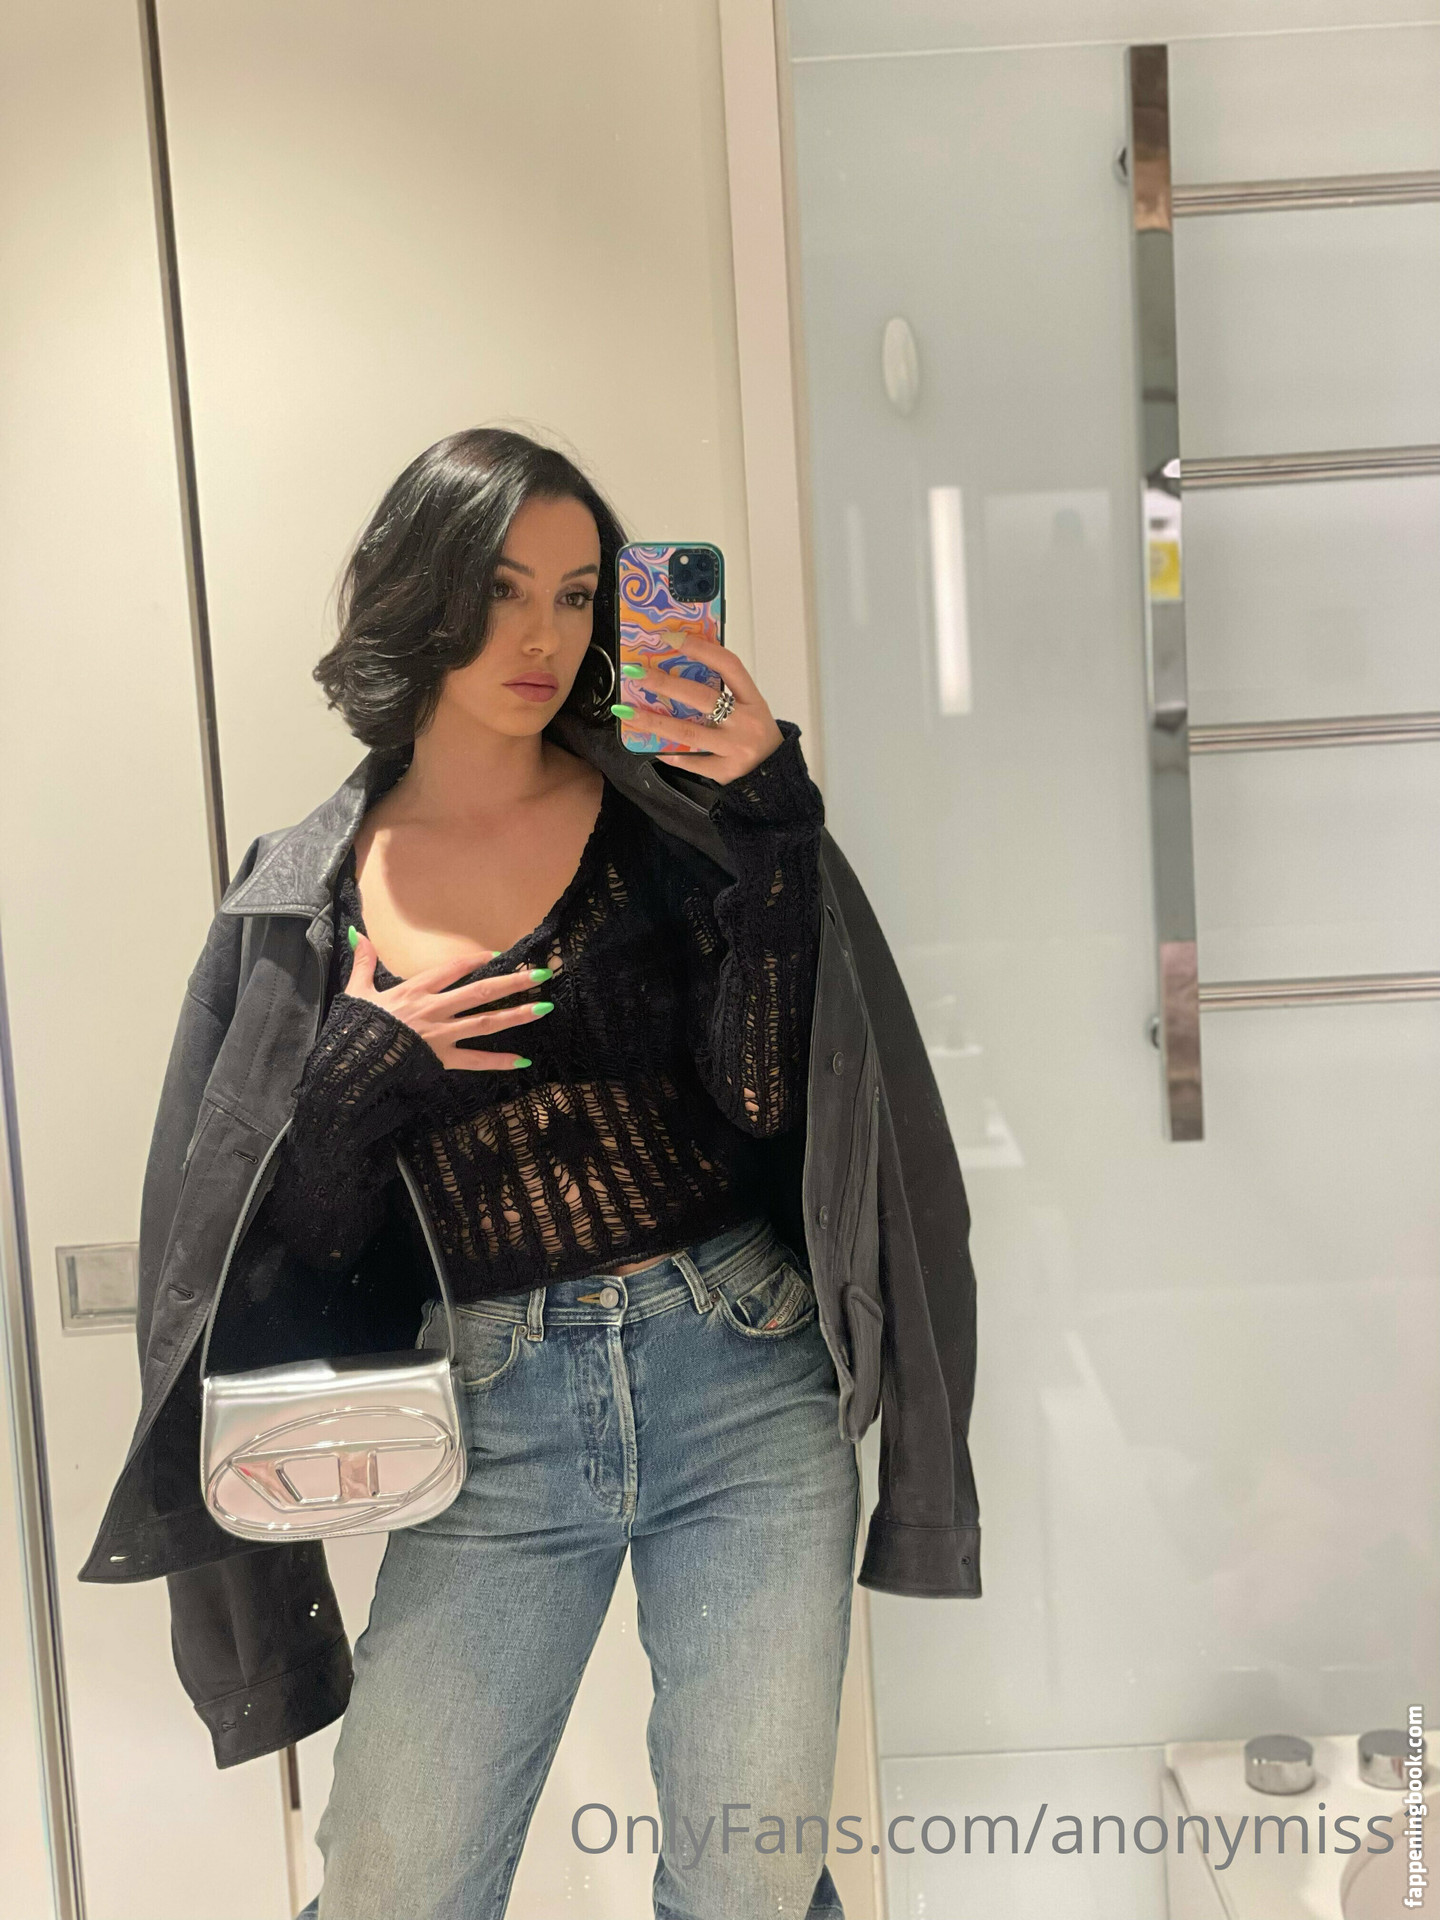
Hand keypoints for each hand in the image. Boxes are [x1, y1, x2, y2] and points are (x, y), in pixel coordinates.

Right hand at [343, 931, 552, 1069]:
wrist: (353, 1061)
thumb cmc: (356, 1026)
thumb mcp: (357, 990)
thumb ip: (363, 962)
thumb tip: (358, 935)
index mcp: (415, 991)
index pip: (452, 969)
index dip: (476, 960)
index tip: (498, 955)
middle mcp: (434, 1009)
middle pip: (480, 992)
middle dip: (513, 982)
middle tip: (541, 974)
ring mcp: (442, 1035)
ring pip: (486, 1023)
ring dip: (516, 1015)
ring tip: (544, 1008)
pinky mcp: (442, 1059)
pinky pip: (475, 1060)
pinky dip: (498, 1061)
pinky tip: (523, 1061)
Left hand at [614, 631, 782, 782]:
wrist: (776, 774)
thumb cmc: (756, 733)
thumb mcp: (750, 707)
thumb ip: (724, 691)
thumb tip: (679, 668)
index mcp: (753, 699)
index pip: (728, 665)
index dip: (700, 648)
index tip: (669, 638)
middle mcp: (746, 721)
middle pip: (701, 697)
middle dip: (665, 683)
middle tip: (635, 673)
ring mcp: (735, 748)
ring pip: (688, 732)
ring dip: (654, 722)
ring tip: (627, 712)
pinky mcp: (725, 771)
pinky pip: (691, 761)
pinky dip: (670, 753)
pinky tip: (652, 747)